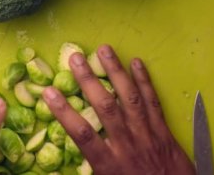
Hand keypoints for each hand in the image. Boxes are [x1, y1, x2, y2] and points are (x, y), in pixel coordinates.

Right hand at [42, 45, 195, 174]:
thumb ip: (92, 167)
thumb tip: (69, 159)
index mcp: (109, 163)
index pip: (82, 134)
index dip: (64, 112)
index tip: (49, 92)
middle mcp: (126, 144)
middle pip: (105, 107)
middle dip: (89, 80)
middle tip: (76, 58)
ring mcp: (147, 134)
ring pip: (129, 98)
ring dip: (116, 71)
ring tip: (105, 50)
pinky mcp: (164, 131)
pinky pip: (153, 102)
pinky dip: (145, 81)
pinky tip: (137, 63)